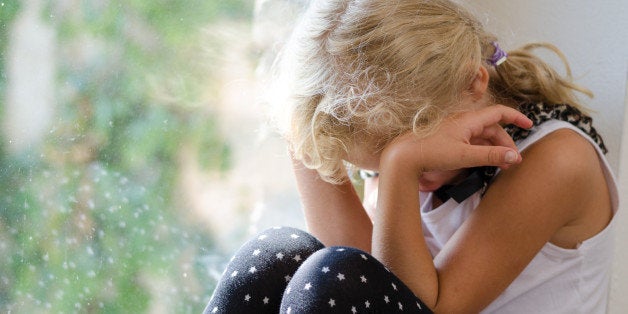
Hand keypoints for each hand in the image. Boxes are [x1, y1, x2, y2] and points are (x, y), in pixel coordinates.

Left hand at [380, 105, 533, 175]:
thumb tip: (515, 157)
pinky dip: (482, 151)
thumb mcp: (464, 156)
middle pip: (492, 128)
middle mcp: (463, 122)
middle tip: (513, 161)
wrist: (404, 157)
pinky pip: (471, 142)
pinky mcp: (448, 140)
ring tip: (502, 165)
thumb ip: (490, 156)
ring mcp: (455, 131)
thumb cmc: (431, 153)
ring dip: (494, 149)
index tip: (530, 125)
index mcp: (468, 120)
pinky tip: (485, 163)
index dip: (516, 117)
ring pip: (482, 137)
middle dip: (505, 142)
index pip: (498, 113)